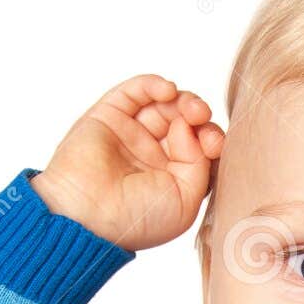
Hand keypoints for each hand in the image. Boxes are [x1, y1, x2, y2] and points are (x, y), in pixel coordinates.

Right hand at [29, 73, 223, 251]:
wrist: (89, 214)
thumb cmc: (136, 219)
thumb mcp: (185, 201)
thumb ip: (201, 165)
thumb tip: (191, 129)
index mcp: (172, 179)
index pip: (201, 149)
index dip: (212, 140)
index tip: (214, 145)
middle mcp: (152, 155)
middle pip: (186, 123)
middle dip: (200, 117)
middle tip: (202, 119)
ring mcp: (131, 134)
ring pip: (164, 104)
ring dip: (183, 100)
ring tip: (192, 109)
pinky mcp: (109, 115)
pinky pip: (136, 91)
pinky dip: (154, 85)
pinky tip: (168, 91)